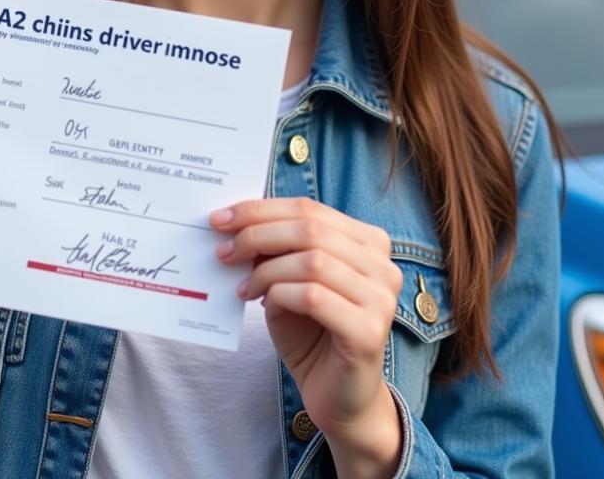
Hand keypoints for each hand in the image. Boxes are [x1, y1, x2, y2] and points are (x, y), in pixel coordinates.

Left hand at [212, 197, 402, 471]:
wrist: (338, 396)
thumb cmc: (312, 331)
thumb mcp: (290, 279)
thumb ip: (276, 249)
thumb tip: (234, 223)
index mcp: (368, 241)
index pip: (310, 208)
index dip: (261, 209)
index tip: (220, 218)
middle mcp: (383, 265)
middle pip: (310, 229)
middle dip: (258, 234)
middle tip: (224, 251)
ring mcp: (381, 299)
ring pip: (312, 261)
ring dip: (266, 270)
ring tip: (243, 286)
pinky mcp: (369, 332)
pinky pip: (313, 297)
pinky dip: (279, 294)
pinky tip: (262, 305)